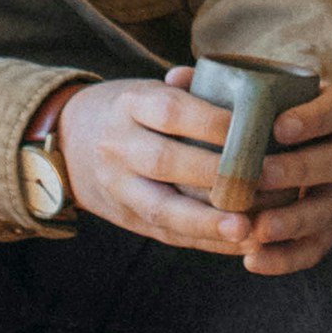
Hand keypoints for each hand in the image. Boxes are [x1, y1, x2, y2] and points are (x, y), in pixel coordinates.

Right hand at [59, 62, 331, 274]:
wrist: (67, 143)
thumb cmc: (128, 111)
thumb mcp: (148, 89)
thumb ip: (191, 89)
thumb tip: (243, 87)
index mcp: (128, 104)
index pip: (171, 111)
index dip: (214, 122)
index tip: (258, 129)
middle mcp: (118, 146)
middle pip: (166, 161)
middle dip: (216, 174)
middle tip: (264, 180)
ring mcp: (118, 186)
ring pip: (162, 208)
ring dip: (207, 222)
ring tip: (248, 229)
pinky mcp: (126, 218)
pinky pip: (166, 234)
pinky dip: (205, 240)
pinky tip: (239, 244)